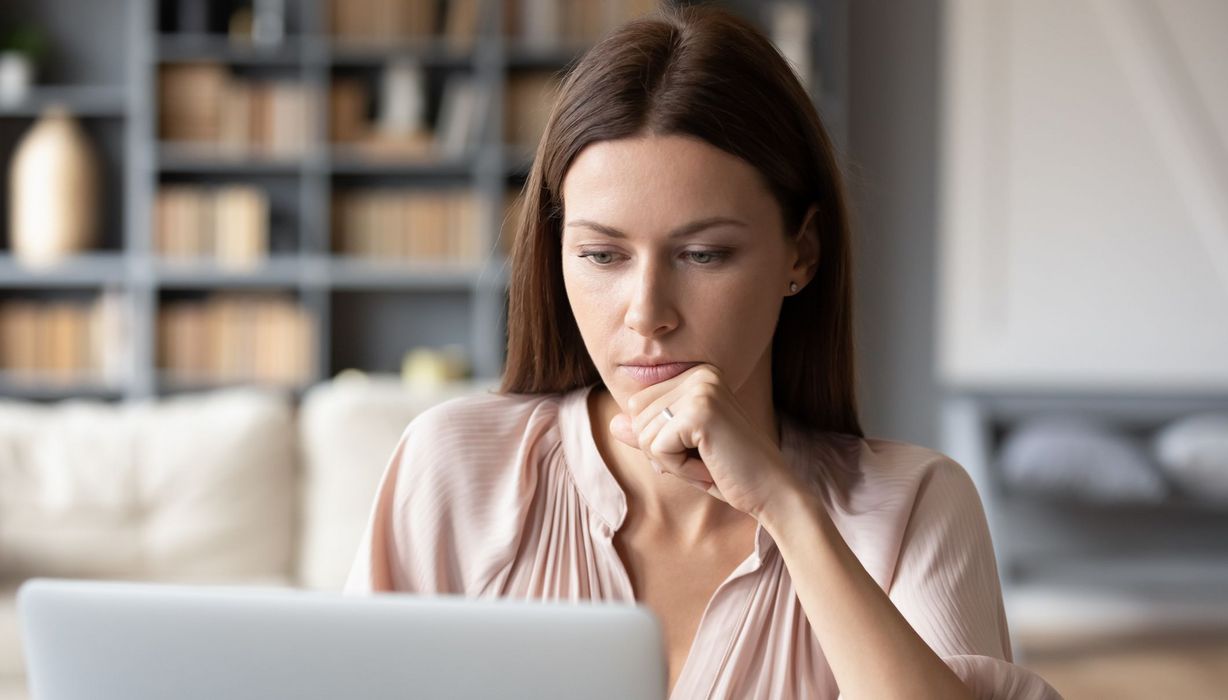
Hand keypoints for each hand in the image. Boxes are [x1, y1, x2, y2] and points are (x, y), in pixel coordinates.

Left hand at [607, 363, 803, 517]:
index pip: (638, 405)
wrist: (772, 492)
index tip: (698, 447)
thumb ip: (648, 434)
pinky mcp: (699, 412)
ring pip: (643, 434)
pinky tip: (709, 467)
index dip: (660, 439)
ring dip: (670, 461)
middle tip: (703, 457)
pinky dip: (678, 469)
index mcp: (697, 374)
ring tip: (708, 460)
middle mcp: (700, 373)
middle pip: (636, 416)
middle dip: (661, 450)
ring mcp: (700, 389)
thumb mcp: (681, 450)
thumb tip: (614, 424)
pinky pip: (656, 449)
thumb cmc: (729, 471)